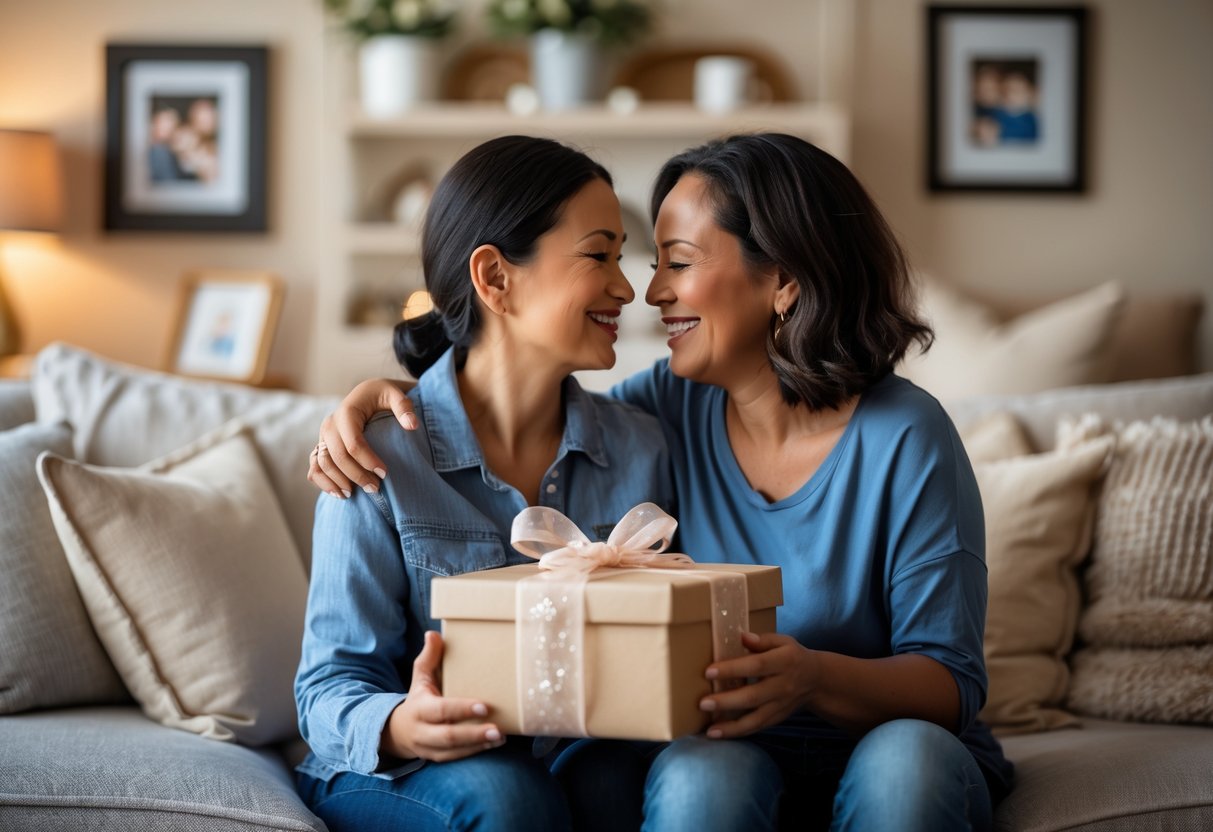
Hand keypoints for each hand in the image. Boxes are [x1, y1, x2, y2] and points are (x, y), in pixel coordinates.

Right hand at [309, 378, 417, 497]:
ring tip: (354, 495)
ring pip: (322, 463)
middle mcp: (330, 424)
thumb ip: (404, 407)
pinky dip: (322, 481)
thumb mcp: (396, 395)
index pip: (353, 443)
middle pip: (337, 456)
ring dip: (336, 482)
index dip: (368, 461)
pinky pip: (315, 466)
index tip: (385, 473)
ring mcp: (323, 436)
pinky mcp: (321, 445)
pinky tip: (338, 493)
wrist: (367, 394)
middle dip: (356, 475)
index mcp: (347, 412)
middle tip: (375, 489)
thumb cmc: (383, 395)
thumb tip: (412, 425)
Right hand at [382, 631, 504, 762]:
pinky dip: (475, 752)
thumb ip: (429, 658)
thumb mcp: (420, 677)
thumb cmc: (418, 699)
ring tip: (501, 736)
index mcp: (419, 708)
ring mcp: (428, 748)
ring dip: (478, 744)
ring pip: (453, 751)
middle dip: (473, 733)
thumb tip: (433, 634)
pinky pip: (455, 758)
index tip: (484, 706)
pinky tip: (493, 743)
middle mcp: (422, 731)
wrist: (397, 731)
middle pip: (447, 736)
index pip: (441, 709)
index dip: (461, 709)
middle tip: (498, 728)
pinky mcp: (436, 758)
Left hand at [698, 632, 817, 738]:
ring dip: (731, 726)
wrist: (816, 680)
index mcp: (784, 662)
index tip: (709, 672)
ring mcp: (781, 705)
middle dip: (727, 701)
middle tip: (703, 703)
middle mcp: (783, 686)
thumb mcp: (783, 642)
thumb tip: (742, 637)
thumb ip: (762, 640)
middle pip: (753, 696)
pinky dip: (738, 732)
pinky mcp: (778, 718)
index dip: (733, 669)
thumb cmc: (792, 656)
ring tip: (710, 730)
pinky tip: (719, 734)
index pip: (756, 666)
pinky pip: (758, 727)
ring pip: (756, 719)